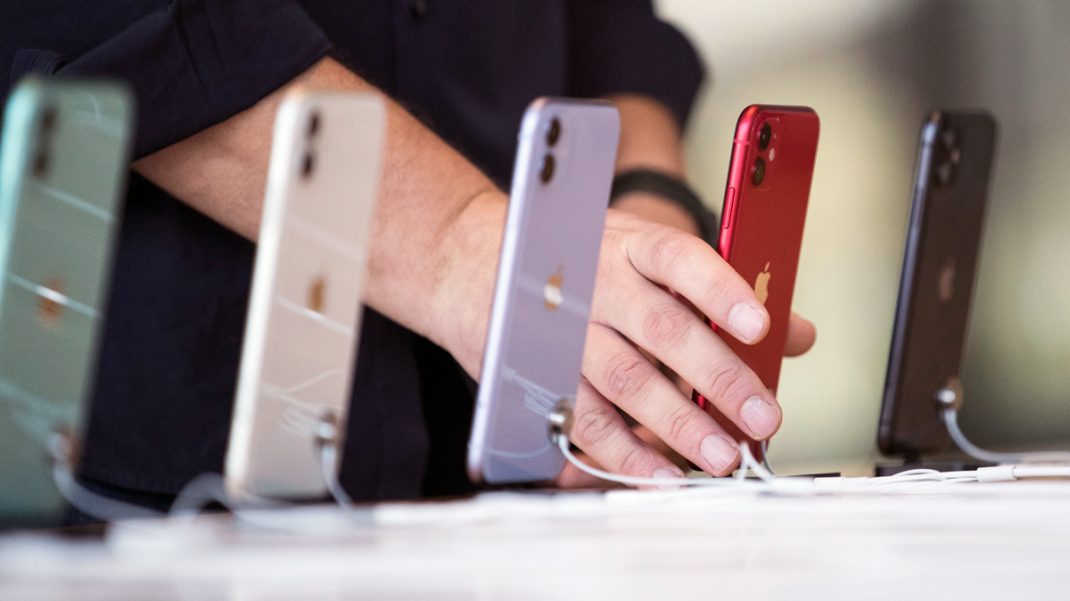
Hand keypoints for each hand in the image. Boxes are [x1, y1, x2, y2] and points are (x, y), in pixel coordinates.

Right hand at [433, 196, 815, 485]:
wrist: (473, 263)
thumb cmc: (578, 260)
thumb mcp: (643, 254)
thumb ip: (720, 294)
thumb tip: (797, 334)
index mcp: (629, 245)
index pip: (681, 259)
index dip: (721, 291)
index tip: (761, 325)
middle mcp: (596, 283)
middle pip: (661, 329)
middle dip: (717, 377)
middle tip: (763, 416)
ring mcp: (564, 330)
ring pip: (625, 381)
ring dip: (678, 424)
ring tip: (723, 456)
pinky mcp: (539, 374)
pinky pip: (585, 420)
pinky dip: (625, 453)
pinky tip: (663, 474)